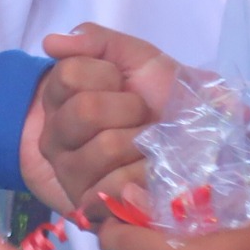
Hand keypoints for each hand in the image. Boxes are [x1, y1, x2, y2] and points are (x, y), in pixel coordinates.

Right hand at [35, 26, 183, 215]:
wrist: (198, 144)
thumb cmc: (160, 97)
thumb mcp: (135, 59)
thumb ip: (95, 42)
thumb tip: (51, 42)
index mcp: (60, 99)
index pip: (69, 74)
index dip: (106, 75)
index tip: (122, 83)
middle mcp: (55, 137)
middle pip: (85, 111)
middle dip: (128, 108)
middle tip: (140, 116)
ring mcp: (70, 174)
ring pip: (105, 147)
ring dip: (141, 142)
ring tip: (148, 145)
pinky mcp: (92, 207)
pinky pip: (118, 187)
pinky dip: (145, 175)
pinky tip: (151, 172)